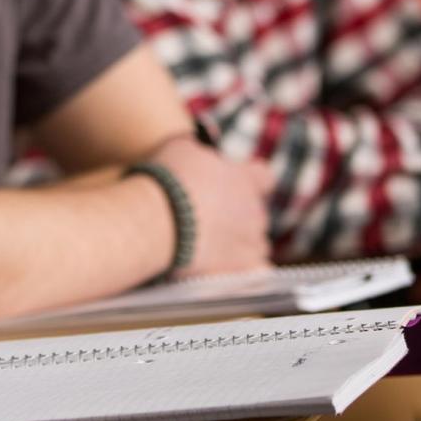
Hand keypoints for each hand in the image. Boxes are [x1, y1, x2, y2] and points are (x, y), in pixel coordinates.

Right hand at [143, 134, 272, 275]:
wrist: (157, 219)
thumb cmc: (166, 180)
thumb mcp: (179, 148)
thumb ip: (196, 151)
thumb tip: (195, 151)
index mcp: (244, 179)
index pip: (264, 177)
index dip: (251, 183)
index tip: (232, 187)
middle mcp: (254, 209)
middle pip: (256, 215)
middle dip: (236, 218)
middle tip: (205, 221)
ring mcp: (251, 241)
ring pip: (256, 244)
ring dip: (239, 246)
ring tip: (207, 249)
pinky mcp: (244, 268)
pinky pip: (258, 271)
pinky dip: (246, 272)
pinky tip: (226, 270)